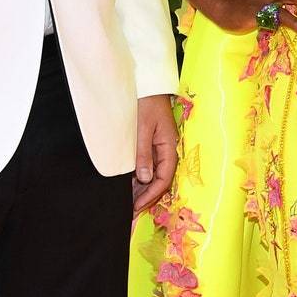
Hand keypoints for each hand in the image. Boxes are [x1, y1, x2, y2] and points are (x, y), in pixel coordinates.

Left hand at [133, 94, 177, 212]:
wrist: (147, 84)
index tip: (136, 207)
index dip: (151, 195)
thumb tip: (144, 179)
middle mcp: (166, 151)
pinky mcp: (151, 145)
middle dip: (146, 198)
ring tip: (128, 204)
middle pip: (159, 181)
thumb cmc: (146, 103)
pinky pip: (148, 167)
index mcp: (169, 147)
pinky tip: (128, 186)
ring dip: (142, 190)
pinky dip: (139, 179)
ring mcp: (159, 149)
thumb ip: (143, 153)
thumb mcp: (142, 128)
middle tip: (130, 212)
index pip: (163, 179)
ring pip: (153, 176)